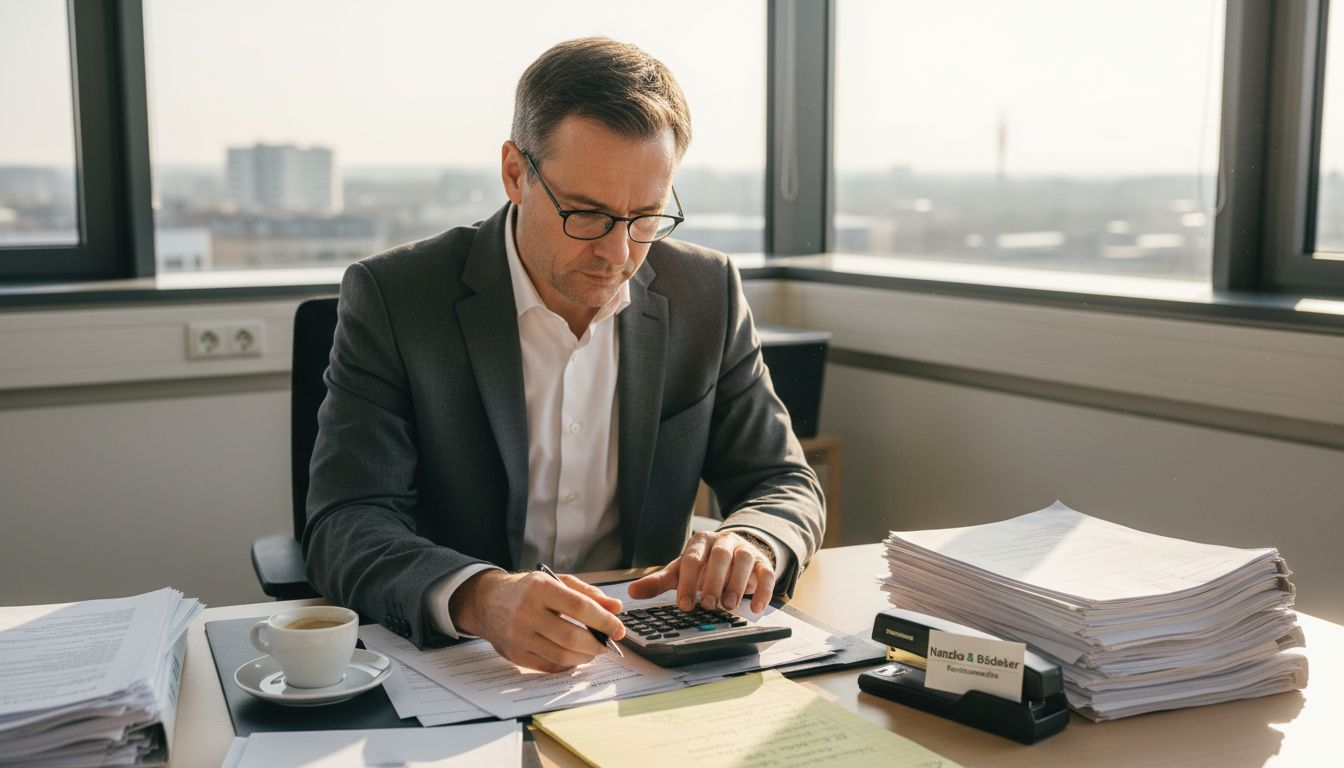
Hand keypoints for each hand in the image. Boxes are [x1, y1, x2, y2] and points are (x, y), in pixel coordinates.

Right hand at [449, 570, 624, 672]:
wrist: (487, 601)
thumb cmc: (528, 590)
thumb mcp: (556, 582)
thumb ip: (587, 594)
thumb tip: (615, 608)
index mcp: (540, 588)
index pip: (579, 607)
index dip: (603, 620)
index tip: (619, 629)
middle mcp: (526, 612)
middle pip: (571, 636)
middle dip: (596, 644)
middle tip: (608, 644)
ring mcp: (519, 636)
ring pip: (561, 655)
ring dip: (585, 657)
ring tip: (593, 651)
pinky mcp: (515, 655)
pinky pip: (548, 666)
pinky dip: (568, 665)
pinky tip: (575, 657)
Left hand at [628, 530, 775, 613]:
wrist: (734, 554)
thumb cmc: (703, 566)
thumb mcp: (680, 571)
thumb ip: (658, 582)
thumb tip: (632, 593)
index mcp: (700, 542)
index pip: (692, 559)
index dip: (687, 582)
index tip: (683, 605)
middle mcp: (723, 542)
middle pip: (720, 556)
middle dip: (713, 580)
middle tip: (707, 604)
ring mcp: (744, 550)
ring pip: (744, 560)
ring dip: (736, 584)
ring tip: (728, 607)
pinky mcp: (762, 563)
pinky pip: (766, 573)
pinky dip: (763, 591)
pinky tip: (755, 609)